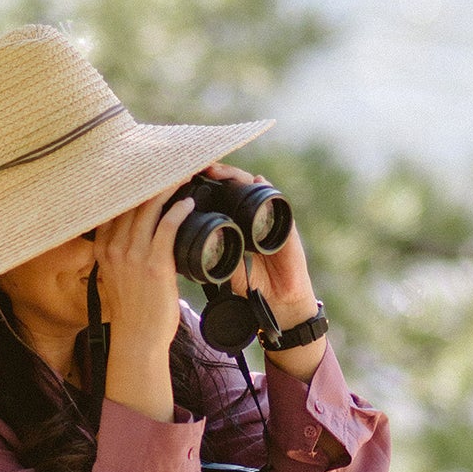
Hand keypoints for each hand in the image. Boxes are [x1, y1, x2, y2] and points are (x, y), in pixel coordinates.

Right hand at [92, 184, 195, 421]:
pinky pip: (167, 227)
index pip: (116, 204)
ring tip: (185, 174)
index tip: (148, 169)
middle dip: (153, 178)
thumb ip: (123, 252)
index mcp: (103, 246)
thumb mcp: (118, 276)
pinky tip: (189, 202)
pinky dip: (178, 210)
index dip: (133, 184)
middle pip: (132, 199)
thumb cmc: (134, 310)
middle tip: (172, 163)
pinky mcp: (154, 265)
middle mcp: (113, 247)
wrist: (138, 339)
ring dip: (169, 187)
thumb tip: (140, 232)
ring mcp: (132, 255)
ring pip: (149, 207)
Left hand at [200, 162, 320, 329]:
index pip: (220, 197)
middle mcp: (252, 217)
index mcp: (237, 225)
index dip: (206, 187)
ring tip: (221, 171)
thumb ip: (212, 252)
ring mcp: (269, 218)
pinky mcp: (285, 225)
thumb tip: (186, 243)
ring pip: (253, 187)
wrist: (278, 303)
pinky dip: (267, 189)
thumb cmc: (253, 286)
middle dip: (219, 175)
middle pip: (235, 185)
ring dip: (238, 176)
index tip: (187, 180)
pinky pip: (276, 200)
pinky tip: (257, 180)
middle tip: (201, 168)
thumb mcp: (225, 267)